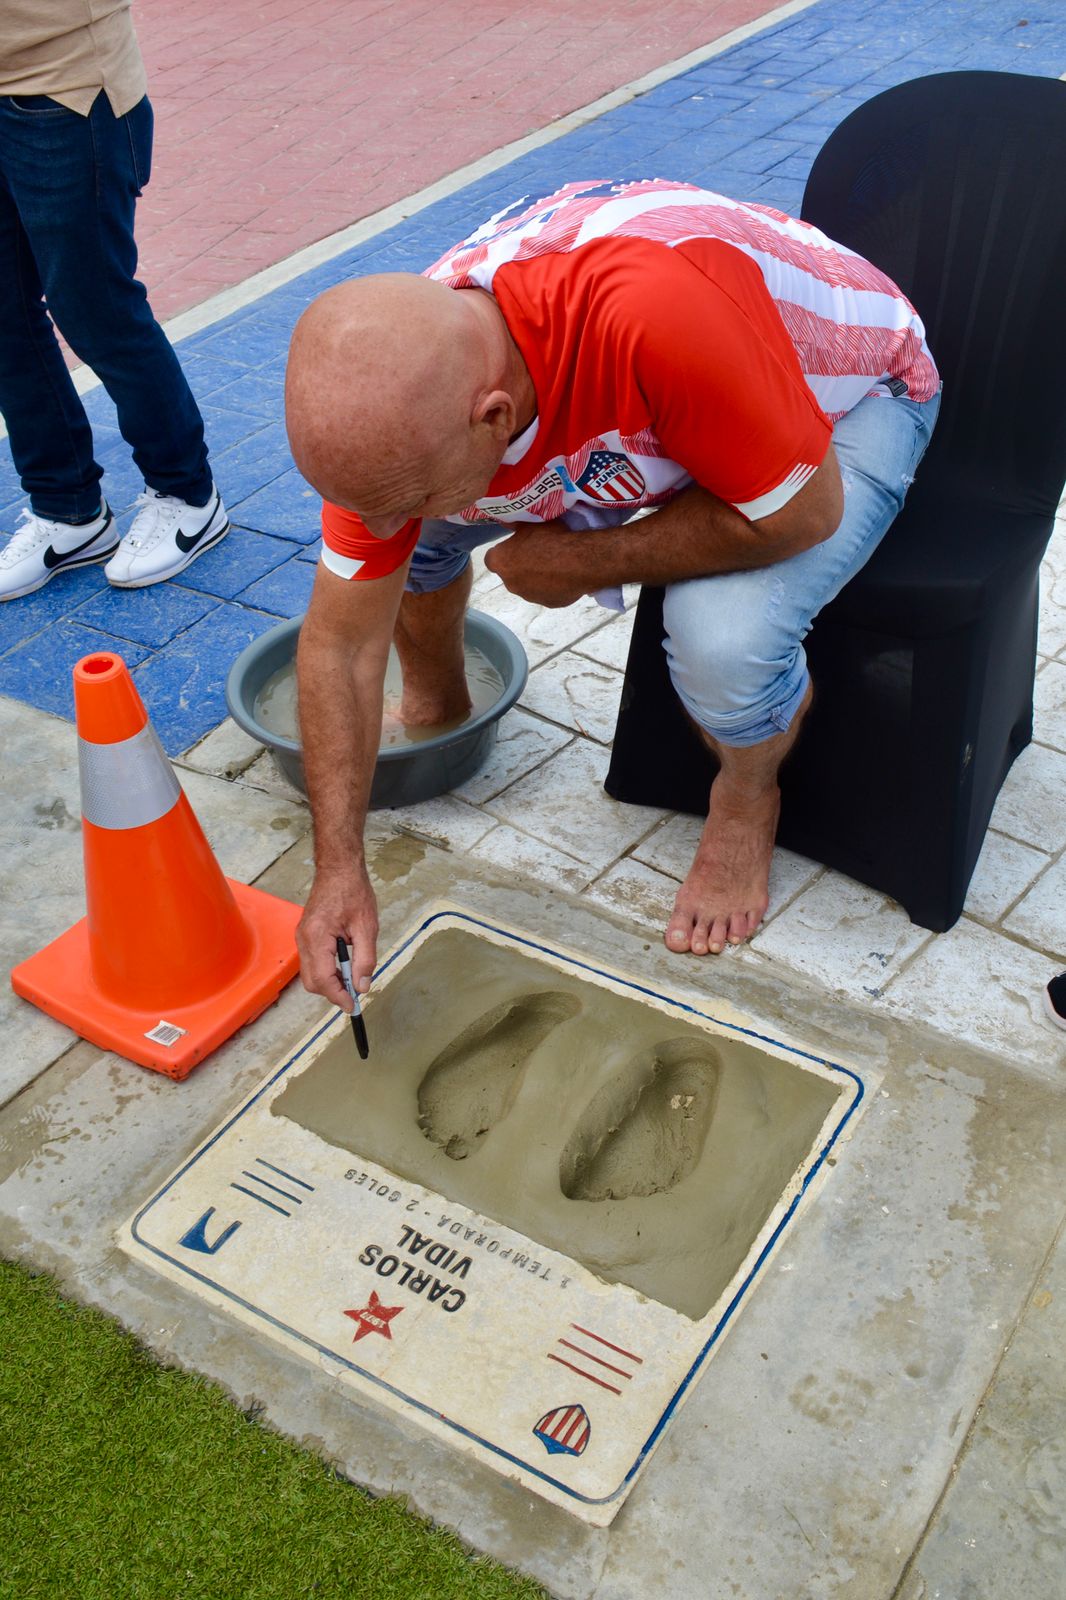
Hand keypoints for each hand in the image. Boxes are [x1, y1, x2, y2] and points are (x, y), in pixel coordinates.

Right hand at [297, 861, 378, 1008]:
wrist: (339, 869)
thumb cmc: (353, 892)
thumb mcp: (367, 928)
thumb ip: (365, 960)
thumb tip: (361, 986)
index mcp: (317, 937)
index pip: (323, 980)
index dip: (338, 997)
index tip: (353, 1006)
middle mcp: (303, 940)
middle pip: (312, 982)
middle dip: (333, 992)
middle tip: (355, 992)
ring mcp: (302, 937)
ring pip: (310, 974)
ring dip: (330, 981)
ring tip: (352, 975)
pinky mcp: (305, 935)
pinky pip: (312, 962)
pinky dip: (326, 969)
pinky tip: (343, 963)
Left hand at [484, 524, 588, 607]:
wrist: (578, 561)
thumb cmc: (551, 538)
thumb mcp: (531, 523)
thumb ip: (515, 526)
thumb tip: (506, 522)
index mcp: (501, 562)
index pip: (492, 559)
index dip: (504, 552)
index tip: (516, 547)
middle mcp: (510, 583)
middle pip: (511, 574)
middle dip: (520, 566)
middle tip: (536, 553)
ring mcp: (529, 596)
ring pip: (528, 586)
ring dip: (536, 577)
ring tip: (554, 564)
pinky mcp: (548, 604)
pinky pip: (547, 593)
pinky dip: (552, 586)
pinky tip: (564, 575)